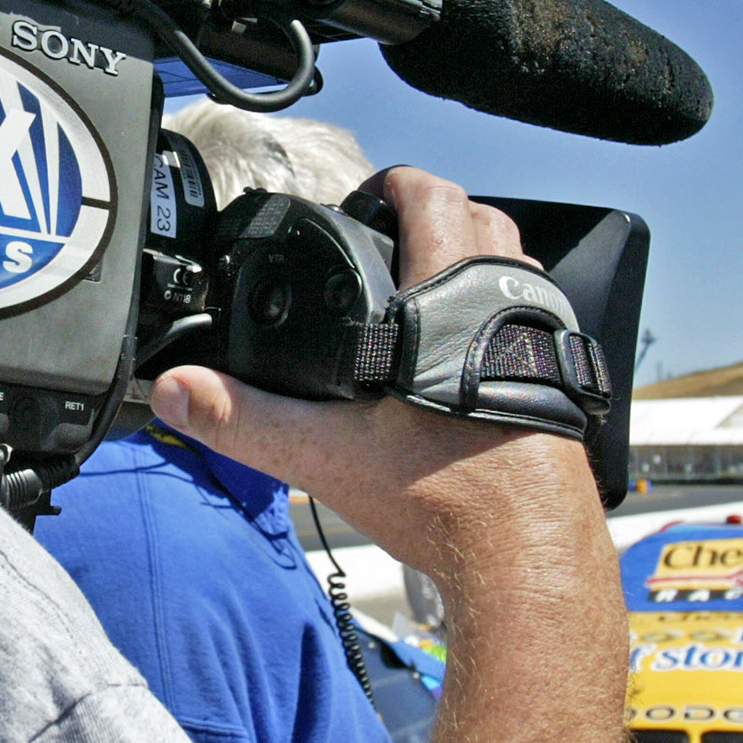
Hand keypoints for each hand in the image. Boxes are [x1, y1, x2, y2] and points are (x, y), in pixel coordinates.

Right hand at [151, 168, 597, 582]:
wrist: (528, 557)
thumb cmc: (451, 500)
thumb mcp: (327, 456)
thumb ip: (245, 419)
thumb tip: (180, 392)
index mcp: (453, 295)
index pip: (431, 196)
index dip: (393, 186)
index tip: (366, 200)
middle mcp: (509, 302)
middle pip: (479, 216)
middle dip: (434, 215)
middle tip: (391, 238)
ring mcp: (543, 338)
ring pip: (514, 264)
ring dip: (473, 258)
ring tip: (426, 289)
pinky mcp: (561, 377)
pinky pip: (532, 315)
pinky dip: (499, 311)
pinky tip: (465, 354)